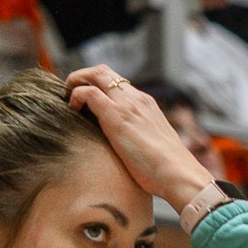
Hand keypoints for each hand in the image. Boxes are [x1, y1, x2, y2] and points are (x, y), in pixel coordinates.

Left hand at [64, 64, 219, 205]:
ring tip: (68, 100)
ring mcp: (127, 105)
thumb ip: (141, 141)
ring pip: (96, 74)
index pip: (118, 84)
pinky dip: (76, 96)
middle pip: (105, 72)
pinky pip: (88, 92)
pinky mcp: (116, 115)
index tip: (86, 101)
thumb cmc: (167, 171)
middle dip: (83, 77)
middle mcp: (137, 99)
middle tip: (70, 94)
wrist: (179, 175)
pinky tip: (73, 110)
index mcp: (147, 106)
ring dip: (77, 82)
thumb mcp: (153, 148)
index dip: (98, 87)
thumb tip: (130, 153)